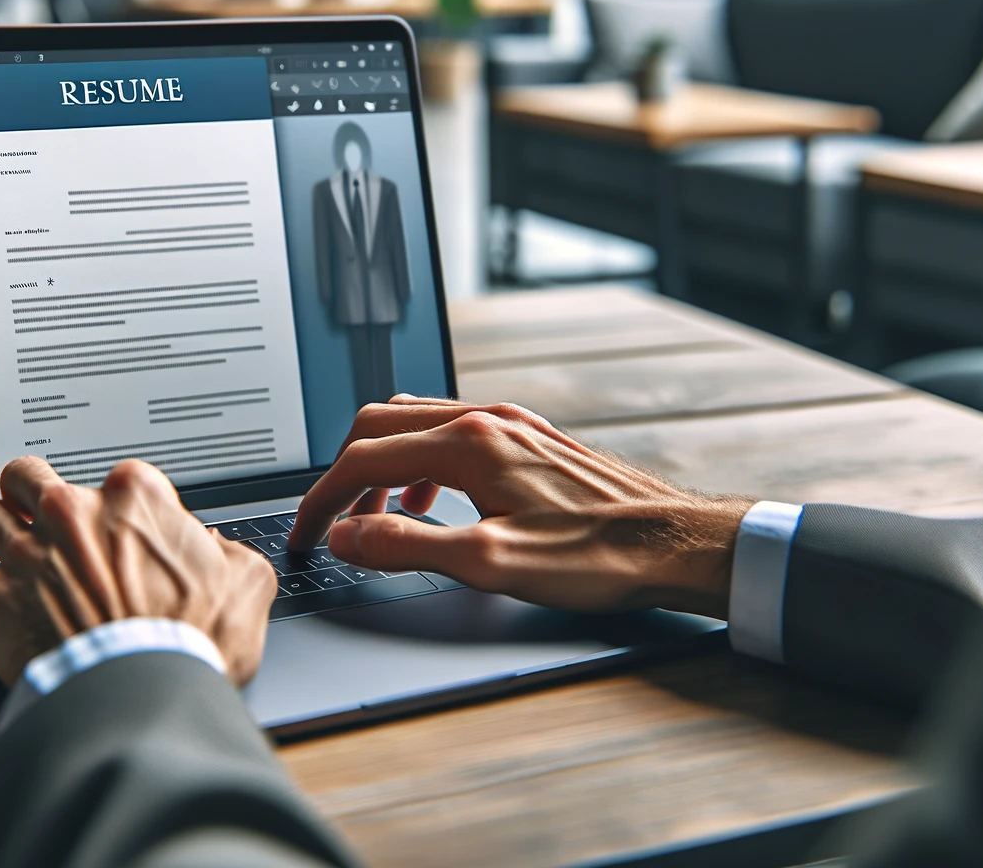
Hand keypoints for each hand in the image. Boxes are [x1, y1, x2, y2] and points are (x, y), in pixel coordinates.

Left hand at [0, 456, 279, 687]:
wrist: (143, 695)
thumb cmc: (189, 644)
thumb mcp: (246, 584)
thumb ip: (228, 553)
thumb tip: (219, 551)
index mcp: (133, 498)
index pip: (115, 476)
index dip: (115, 506)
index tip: (114, 528)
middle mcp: (71, 513)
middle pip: (27, 476)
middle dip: (28, 494)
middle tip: (35, 515)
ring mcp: (25, 552)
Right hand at [288, 397, 749, 618]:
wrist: (676, 543)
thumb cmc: (600, 555)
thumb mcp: (491, 563)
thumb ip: (408, 546)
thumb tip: (347, 537)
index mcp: (470, 444)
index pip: (365, 458)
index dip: (323, 499)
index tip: (307, 533)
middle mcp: (488, 420)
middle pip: (380, 424)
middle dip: (343, 474)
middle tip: (329, 522)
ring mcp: (512, 425)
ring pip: (416, 422)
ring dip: (381, 465)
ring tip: (376, 517)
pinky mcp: (531, 439)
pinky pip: (452, 432)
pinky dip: (420, 463)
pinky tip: (433, 501)